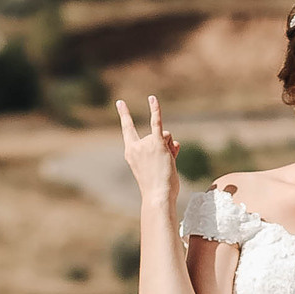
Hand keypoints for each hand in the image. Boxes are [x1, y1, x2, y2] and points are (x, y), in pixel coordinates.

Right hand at [116, 96, 179, 210]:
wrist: (158, 195)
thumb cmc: (157, 187)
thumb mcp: (157, 167)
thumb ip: (164, 151)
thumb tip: (174, 142)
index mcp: (130, 153)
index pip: (127, 130)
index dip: (125, 115)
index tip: (120, 102)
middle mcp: (135, 146)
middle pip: (155, 134)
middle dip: (165, 147)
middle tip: (163, 166)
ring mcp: (145, 143)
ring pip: (165, 135)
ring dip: (171, 147)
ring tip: (169, 164)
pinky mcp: (156, 142)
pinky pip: (157, 122)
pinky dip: (154, 109)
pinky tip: (151, 98)